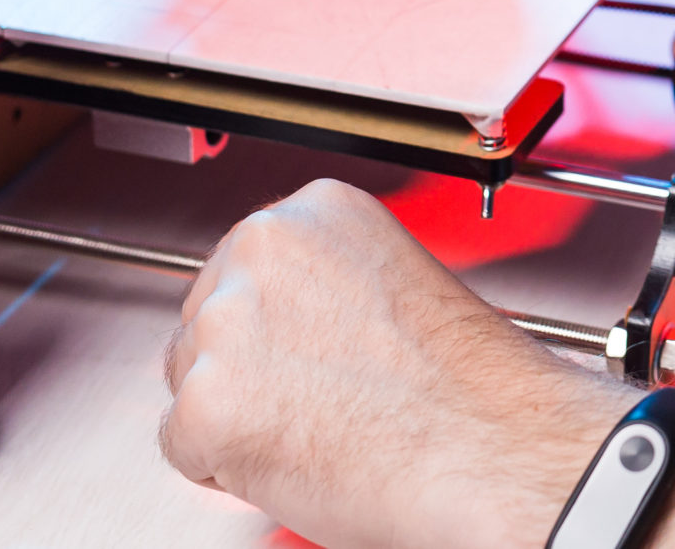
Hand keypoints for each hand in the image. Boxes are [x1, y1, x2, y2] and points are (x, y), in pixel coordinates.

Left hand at [160, 179, 635, 548]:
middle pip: (205, 316)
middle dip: (245, 365)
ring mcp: (228, 322)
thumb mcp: (395, 282)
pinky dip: (226, 466)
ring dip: (235, 412)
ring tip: (318, 425)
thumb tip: (284, 319)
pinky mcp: (206, 401)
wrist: (490, 447)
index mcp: (317, 208)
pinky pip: (184, 446)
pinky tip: (296, 455)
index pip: (245, 265)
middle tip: (315, 398)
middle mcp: (264, 247)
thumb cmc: (466, 384)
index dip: (277, 325)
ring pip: (189, 379)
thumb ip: (325, 282)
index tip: (309, 348)